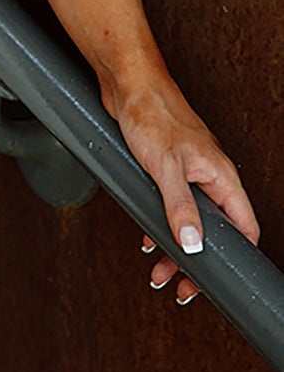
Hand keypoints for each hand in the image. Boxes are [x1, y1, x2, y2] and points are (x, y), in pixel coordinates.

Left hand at [102, 67, 260, 305]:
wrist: (127, 84)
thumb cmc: (152, 114)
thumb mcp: (165, 167)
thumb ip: (180, 207)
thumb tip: (192, 245)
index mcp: (221, 177)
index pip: (243, 228)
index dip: (233, 259)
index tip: (213, 283)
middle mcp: (209, 177)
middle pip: (214, 232)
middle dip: (196, 263)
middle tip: (179, 287)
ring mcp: (189, 173)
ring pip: (191, 221)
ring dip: (175, 248)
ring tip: (157, 272)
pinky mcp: (167, 168)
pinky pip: (171, 206)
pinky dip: (161, 225)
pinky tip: (146, 236)